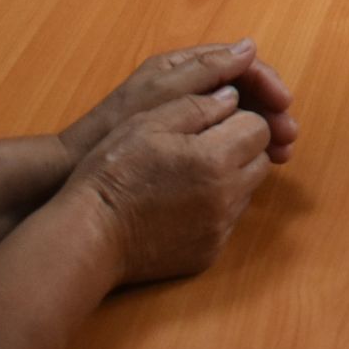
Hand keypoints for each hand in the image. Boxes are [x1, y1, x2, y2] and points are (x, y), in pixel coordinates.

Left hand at [60, 39, 297, 166]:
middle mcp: (190, 86)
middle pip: (245, 90)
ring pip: (240, 115)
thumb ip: (205, 70)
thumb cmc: (118, 124)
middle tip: (289, 137)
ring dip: (264, 131)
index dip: (267, 81)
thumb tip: (249, 47)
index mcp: (184, 66)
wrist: (76, 165)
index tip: (284, 105)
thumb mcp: (163, 93)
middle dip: (271, 111)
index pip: (239, 64)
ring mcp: (188, 114)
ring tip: (281, 156)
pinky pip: (226, 136)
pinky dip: (245, 146)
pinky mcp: (184, 141)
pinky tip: (255, 164)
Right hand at [68, 86, 273, 283]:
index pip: (258, 128)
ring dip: (230, 177)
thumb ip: (197, 105)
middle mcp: (227, 195)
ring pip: (246, 190)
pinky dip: (215, 207)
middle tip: (203, 144)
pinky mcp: (209, 252)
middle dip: (240, 147)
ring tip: (189, 173)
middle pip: (259, 159)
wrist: (89, 237)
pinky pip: (228, 221)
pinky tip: (182, 201)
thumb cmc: (113, 173)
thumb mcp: (148, 122)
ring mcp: (220, 228)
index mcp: (216, 158)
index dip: (238, 118)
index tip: (212, 121)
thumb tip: (232, 96)